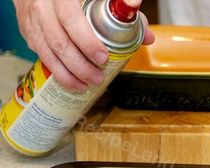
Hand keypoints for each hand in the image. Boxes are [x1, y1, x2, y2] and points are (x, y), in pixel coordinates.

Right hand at [13, 0, 154, 90]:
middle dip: (80, 65)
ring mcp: (32, 20)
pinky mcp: (27, 31)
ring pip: (46, 52)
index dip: (86, 41)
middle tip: (98, 78)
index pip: (70, 19)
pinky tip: (71, 80)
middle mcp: (42, 6)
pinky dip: (56, 70)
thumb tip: (147, 36)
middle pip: (58, 41)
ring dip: (67, 73)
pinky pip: (40, 54)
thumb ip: (122, 13)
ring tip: (86, 84)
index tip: (103, 58)